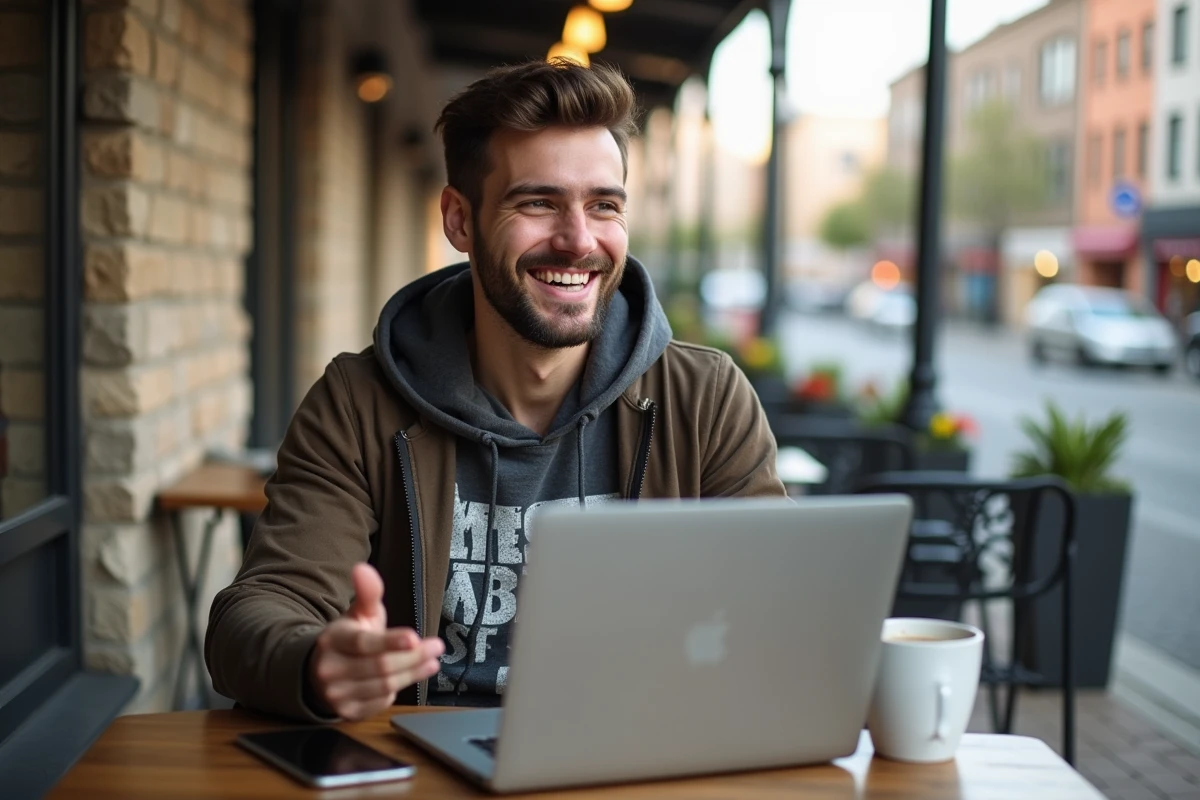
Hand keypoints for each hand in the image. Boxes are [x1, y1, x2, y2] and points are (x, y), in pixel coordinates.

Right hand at [307, 563, 443, 719]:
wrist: (320, 671)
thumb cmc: (349, 638)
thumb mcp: (358, 614)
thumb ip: (367, 593)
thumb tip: (362, 568)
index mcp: (333, 641)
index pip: (364, 644)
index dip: (391, 641)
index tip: (415, 638)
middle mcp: (330, 669)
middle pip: (381, 666)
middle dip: (414, 656)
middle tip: (437, 646)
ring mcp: (336, 694)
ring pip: (385, 686)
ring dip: (414, 672)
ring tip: (432, 661)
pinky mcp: (347, 713)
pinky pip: (381, 703)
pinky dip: (400, 689)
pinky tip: (413, 675)